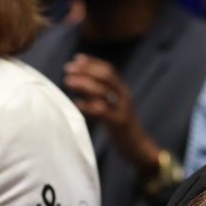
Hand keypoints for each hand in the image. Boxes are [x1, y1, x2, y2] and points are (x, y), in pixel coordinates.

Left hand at [64, 54, 159, 172]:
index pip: (108, 70)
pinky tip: (76, 102)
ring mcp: (121, 109)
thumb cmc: (119, 126)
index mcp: (122, 91)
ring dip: (84, 84)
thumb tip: (77, 83)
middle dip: (86, 70)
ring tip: (68, 81)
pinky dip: (87, 106)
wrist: (137, 146)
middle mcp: (124, 96)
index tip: (76, 58)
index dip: (92, 62)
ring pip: (103, 91)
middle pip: (106, 76)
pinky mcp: (117, 123)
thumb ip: (98, 95)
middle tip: (68, 68)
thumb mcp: (111, 106)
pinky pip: (101, 111)